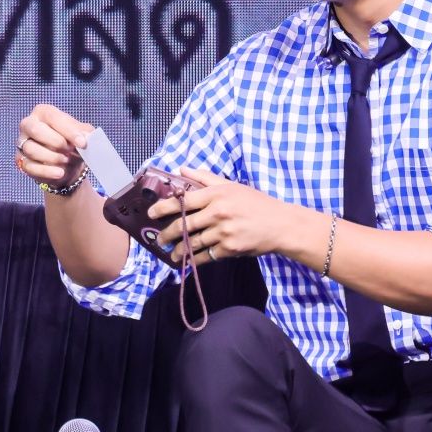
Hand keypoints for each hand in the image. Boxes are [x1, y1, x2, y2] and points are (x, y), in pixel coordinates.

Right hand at [16, 104, 93, 189]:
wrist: (68, 164)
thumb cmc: (72, 142)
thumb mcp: (82, 134)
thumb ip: (85, 132)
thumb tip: (86, 137)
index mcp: (43, 112)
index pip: (53, 117)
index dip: (68, 130)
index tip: (82, 143)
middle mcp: (28, 124)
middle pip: (36, 130)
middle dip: (56, 142)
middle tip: (70, 150)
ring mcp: (22, 143)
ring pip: (31, 149)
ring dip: (53, 157)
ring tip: (66, 160)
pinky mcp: (21, 160)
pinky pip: (30, 166)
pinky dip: (47, 171)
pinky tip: (60, 172)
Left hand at [151, 168, 297, 264]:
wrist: (280, 224)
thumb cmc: (255, 203)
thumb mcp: (232, 186)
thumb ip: (204, 178)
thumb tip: (181, 170)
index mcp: (217, 194)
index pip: (183, 200)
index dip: (163, 207)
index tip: (151, 213)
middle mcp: (218, 212)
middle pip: (184, 224)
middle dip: (167, 234)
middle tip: (159, 239)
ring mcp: (223, 232)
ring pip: (192, 243)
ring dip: (178, 250)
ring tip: (171, 253)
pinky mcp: (229, 248)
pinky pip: (206, 256)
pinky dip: (194, 260)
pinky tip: (188, 262)